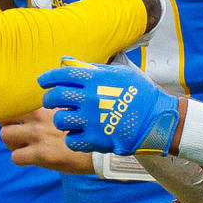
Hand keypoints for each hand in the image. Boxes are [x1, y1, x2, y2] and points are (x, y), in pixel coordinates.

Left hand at [0, 108, 93, 174]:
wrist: (98, 150)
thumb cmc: (83, 130)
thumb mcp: (68, 110)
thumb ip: (51, 106)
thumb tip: (39, 103)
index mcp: (45, 105)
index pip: (15, 103)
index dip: (13, 112)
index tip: (17, 119)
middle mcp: (39, 118)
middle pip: (5, 118)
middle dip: (9, 126)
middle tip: (18, 134)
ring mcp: (39, 136)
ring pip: (5, 136)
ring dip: (12, 143)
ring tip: (23, 146)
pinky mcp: (41, 155)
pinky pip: (15, 157)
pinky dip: (21, 159)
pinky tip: (31, 158)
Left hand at [38, 57, 180, 156]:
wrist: (159, 120)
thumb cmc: (140, 93)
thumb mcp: (118, 73)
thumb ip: (91, 68)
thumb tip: (66, 62)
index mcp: (95, 78)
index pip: (61, 75)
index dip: (48, 78)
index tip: (43, 82)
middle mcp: (91, 97)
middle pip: (55, 97)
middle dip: (50, 99)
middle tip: (52, 102)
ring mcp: (93, 120)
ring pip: (60, 120)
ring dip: (62, 120)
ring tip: (68, 120)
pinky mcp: (97, 139)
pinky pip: (71, 140)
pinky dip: (73, 138)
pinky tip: (79, 134)